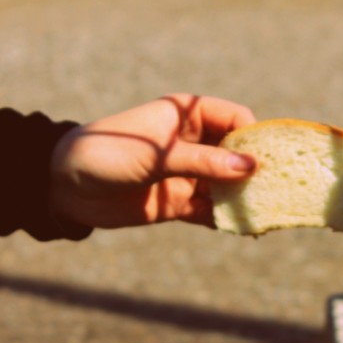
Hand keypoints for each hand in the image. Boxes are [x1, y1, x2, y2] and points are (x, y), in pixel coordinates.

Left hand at [49, 94, 256, 229]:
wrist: (64, 186)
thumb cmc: (108, 154)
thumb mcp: (158, 156)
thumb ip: (204, 162)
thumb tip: (251, 167)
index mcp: (189, 114)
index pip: (236, 120)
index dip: (254, 138)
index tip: (268, 162)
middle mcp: (195, 142)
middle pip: (239, 154)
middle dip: (257, 172)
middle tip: (279, 192)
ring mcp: (189, 173)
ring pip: (229, 184)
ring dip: (246, 198)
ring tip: (267, 215)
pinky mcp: (180, 202)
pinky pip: (213, 210)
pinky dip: (228, 218)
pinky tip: (244, 228)